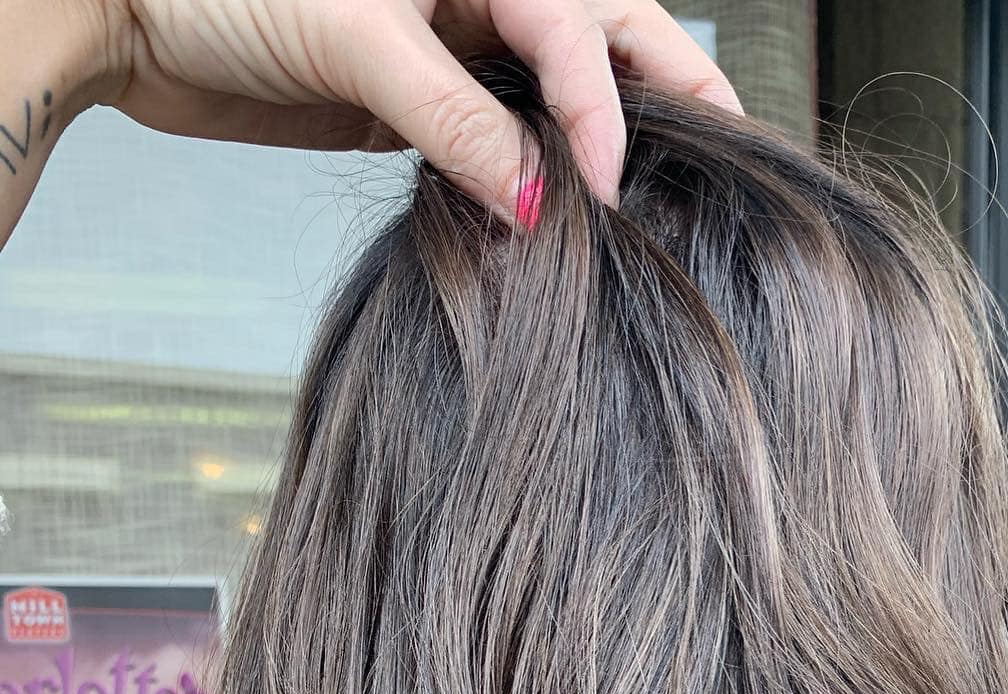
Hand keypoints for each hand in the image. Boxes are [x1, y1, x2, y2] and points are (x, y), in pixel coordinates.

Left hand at [84, 0, 740, 217]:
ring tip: (658, 196)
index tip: (608, 191)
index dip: (603, 112)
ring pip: (564, 91)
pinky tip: (558, 216)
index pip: (579, 32)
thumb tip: (533, 199)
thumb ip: (452, 118)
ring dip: (610, 139)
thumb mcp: (356, 38)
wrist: (134, 14)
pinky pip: (503, 142)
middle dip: (671, 89)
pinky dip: (538, 178)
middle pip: (609, 35)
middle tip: (729, 152)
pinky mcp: (425, 106)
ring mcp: (458, 49)